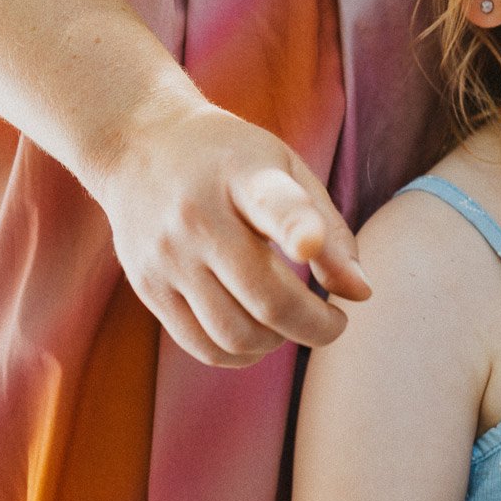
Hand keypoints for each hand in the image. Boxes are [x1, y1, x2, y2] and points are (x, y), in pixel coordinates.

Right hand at [87, 93, 367, 366]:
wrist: (139, 146)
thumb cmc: (230, 160)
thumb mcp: (285, 168)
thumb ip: (330, 229)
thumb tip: (361, 293)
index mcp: (242, 173)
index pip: (272, 203)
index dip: (296, 227)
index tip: (309, 245)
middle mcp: (198, 217)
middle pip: (266, 297)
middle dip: (316, 326)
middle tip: (335, 323)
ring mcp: (168, 256)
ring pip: (234, 334)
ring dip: (278, 342)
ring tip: (292, 323)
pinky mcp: (147, 286)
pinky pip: (202, 345)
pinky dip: (240, 354)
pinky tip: (258, 334)